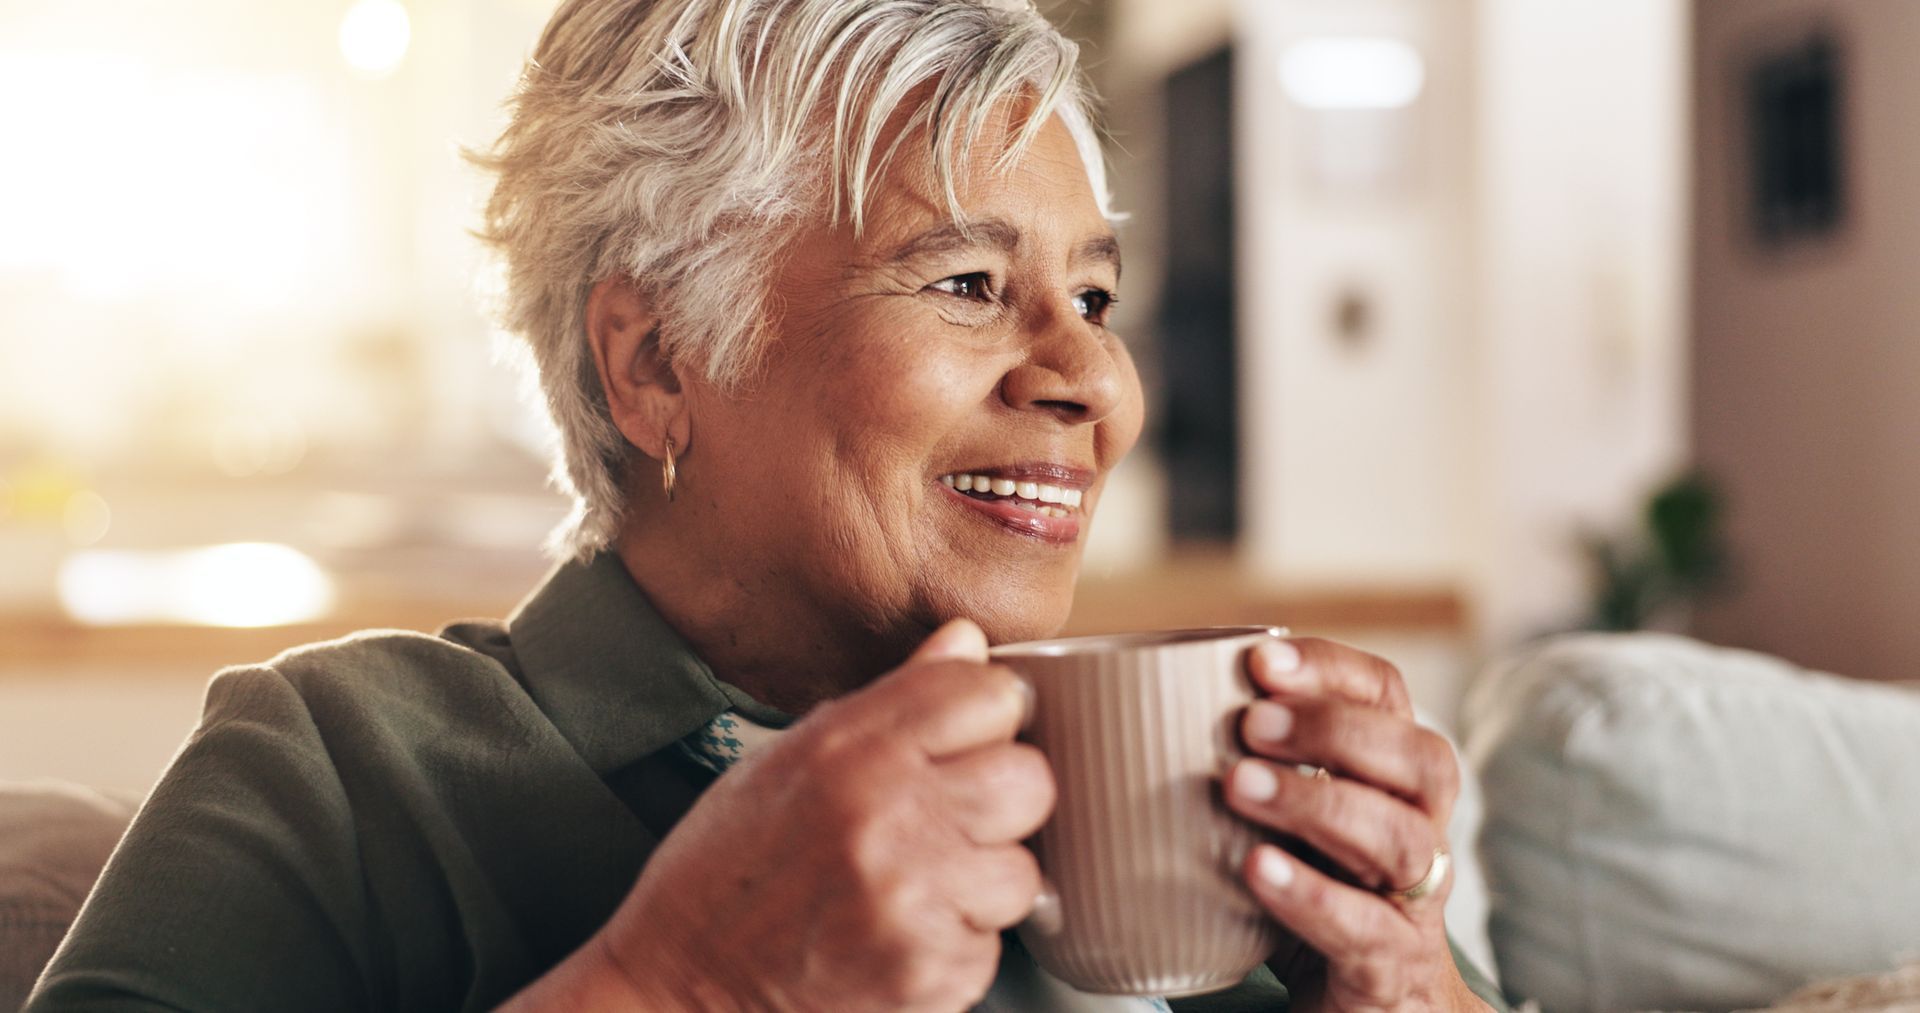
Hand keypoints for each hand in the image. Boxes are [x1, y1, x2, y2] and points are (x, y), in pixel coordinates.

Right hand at [593, 619, 1052, 1011]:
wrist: (683, 984)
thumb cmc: (727, 869)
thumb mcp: (790, 757)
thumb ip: (894, 699)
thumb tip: (965, 641)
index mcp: (849, 750)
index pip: (989, 694)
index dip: (986, 715)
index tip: (968, 736)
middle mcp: (887, 817)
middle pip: (1029, 779)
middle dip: (1002, 797)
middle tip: (950, 817)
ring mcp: (912, 900)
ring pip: (1023, 868)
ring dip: (984, 879)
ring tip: (919, 882)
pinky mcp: (928, 972)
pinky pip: (994, 943)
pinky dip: (959, 942)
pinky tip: (902, 931)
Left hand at [1224, 638, 1487, 1011]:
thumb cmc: (1307, 898)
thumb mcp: (1278, 823)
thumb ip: (1238, 766)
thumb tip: (1116, 710)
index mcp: (1391, 781)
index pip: (1388, 698)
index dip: (1334, 670)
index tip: (1261, 659)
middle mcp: (1421, 832)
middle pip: (1421, 760)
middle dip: (1336, 728)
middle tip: (1250, 723)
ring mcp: (1413, 905)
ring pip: (1401, 840)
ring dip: (1317, 801)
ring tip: (1238, 785)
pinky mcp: (1390, 971)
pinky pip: (1369, 929)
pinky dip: (1313, 894)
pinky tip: (1257, 868)